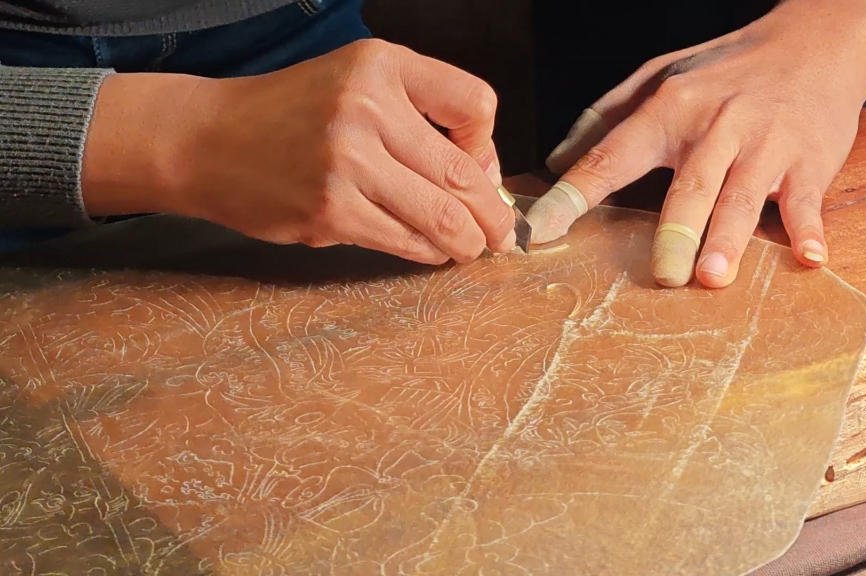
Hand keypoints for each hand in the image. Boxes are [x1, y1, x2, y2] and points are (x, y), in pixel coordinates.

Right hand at [81, 39, 515, 264]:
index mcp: (380, 66)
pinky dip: (426, 252)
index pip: (475, 106)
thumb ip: (417, 113)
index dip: (487, 145)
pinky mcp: (329, 212)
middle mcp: (365, 108)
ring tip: (471, 247)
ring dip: (466, 241)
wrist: (206, 140)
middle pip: (462, 174)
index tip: (477, 166)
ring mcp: (346, 164)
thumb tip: (483, 174)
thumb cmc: (290, 113)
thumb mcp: (355, 82)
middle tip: (501, 234)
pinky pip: (402, 241)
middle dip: (491, 214)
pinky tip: (431, 251)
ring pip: (439, 216)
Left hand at [527, 0, 865, 287]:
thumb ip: (605, 117)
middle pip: (691, 184)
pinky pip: (807, 201)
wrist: (815, 42)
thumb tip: (555, 160)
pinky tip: (810, 258)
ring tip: (713, 276)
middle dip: (675, 229)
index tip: (541, 230)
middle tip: (662, 274)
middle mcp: (715, 128)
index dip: (574, 194)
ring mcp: (765, 146)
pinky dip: (809, 229)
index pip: (613, 156)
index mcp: (669, 109)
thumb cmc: (726, 70)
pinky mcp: (809, 163)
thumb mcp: (659, 76)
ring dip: (729, 237)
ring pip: (743, 196)